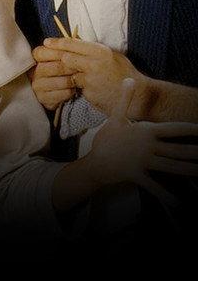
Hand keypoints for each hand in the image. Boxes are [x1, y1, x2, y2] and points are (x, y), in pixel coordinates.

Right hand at [30, 44, 76, 110]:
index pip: (41, 53)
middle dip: (71, 67)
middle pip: (55, 67)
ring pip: (59, 81)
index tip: (71, 55)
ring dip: (72, 80)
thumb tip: (70, 38)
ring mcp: (37, 86)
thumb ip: (66, 47)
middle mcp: (34, 72)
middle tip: (82, 68)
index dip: (57, 53)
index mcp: (37, 59)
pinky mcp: (42, 98)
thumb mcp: (66, 56)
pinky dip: (70, 92)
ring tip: (79, 79)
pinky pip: (61, 94)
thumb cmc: (66, 71)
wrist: (62, 92)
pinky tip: (74, 89)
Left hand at [44, 37, 146, 113]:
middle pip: (66, 58)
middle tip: (51, 60)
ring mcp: (90, 79)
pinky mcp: (88, 92)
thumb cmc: (125, 74)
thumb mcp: (113, 56)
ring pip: (70, 74)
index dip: (58, 43)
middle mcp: (94, 63)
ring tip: (87, 78)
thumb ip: (95, 51)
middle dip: (59, 60)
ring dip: (73, 76)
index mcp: (101, 51)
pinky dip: (82, 88)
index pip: (73, 44)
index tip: (47, 42)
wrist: (136, 95)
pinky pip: (78, 88)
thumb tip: (77, 45)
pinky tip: (93, 88)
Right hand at [84, 78, 197, 205]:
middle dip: (195, 151)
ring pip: (172, 167)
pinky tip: (179, 202)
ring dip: (190, 170)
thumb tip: (129, 79)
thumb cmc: (106, 141)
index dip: (191, 128)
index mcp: (145, 132)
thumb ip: (124, 100)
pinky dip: (167, 196)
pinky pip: (155, 186)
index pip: (174, 128)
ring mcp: (143, 162)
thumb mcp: (115, 118)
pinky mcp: (138, 176)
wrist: (92, 163)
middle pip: (178, 149)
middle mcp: (147, 147)